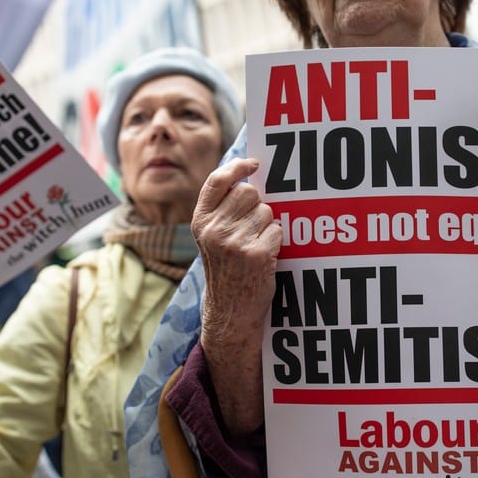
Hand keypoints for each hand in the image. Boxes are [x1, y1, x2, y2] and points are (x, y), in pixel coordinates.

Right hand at [191, 157, 282, 433]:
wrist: (229, 312)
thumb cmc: (226, 271)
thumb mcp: (212, 239)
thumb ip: (222, 211)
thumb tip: (249, 178)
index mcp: (200, 222)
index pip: (217, 181)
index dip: (237, 168)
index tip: (253, 164)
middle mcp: (213, 229)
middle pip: (249, 193)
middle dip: (258, 206)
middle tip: (253, 229)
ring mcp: (233, 242)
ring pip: (266, 211)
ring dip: (268, 225)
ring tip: (256, 247)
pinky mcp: (255, 254)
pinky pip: (278, 230)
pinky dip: (276, 241)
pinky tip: (264, 258)